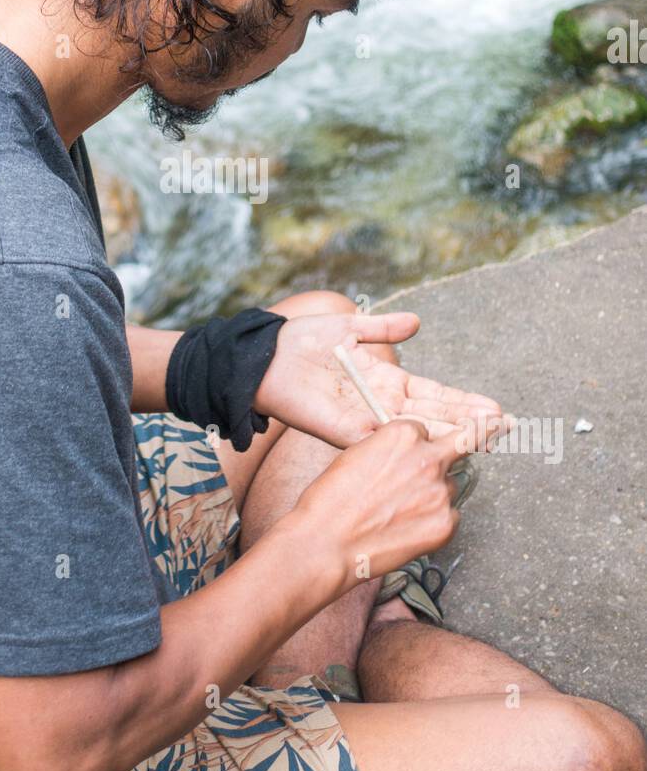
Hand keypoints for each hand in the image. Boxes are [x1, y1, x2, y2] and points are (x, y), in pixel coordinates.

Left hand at [254, 309, 503, 447]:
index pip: (434, 394)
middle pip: (433, 415)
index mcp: (385, 381)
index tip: (495, 409)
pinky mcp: (341, 430)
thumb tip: (416, 323)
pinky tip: (434, 447)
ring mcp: (364, 419)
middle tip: (505, 428)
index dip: (464, 402)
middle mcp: (381, 404)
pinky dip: (404, 443)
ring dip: (446, 434)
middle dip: (468, 422)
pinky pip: (378, 440)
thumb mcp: (350, 329)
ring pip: (414, 431)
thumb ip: (382, 328)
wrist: (265, 356)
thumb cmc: (303, 341)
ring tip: (482, 438)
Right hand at [292, 416, 502, 599]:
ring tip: (399, 513)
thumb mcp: (357, 455)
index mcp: (403, 435)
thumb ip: (390, 449)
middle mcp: (429, 459)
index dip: (415, 442)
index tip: (424, 445)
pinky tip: (407, 529)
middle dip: (473, 439)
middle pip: (456, 447)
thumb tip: (407, 455)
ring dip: (434, 493)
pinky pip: (450, 515)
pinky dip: (435, 520)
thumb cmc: (332, 500)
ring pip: (450, 486)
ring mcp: (441, 493)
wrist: (327, 543)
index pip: (424, 429)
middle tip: (508, 422)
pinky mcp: (446, 524)